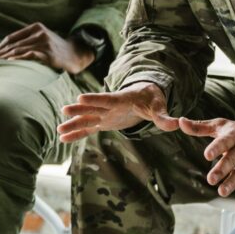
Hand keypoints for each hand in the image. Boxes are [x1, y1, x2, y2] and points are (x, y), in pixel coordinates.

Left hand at [0, 23, 94, 74]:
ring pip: (18, 50)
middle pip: (12, 44)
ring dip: (3, 58)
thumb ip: (28, 44)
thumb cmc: (57, 52)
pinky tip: (8, 64)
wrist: (78, 54)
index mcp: (35, 27)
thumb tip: (7, 55)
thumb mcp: (43, 42)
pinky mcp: (49, 53)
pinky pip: (30, 55)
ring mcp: (44, 42)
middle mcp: (39, 32)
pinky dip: (18, 59)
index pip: (11, 38)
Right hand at [58, 82, 178, 141]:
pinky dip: (76, 133)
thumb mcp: (159, 108)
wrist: (144, 95)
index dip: (95, 99)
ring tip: (58, 131)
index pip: (107, 99)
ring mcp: (104, 114)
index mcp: (122, 100)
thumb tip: (177, 124)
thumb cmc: (152, 100)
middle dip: (79, 109)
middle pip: (92, 108)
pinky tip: (62, 138)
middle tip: (64, 109)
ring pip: (87, 119)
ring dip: (73, 124)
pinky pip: (88, 128)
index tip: (80, 98)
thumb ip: (165, 118)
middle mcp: (109, 106)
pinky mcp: (103, 121)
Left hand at [177, 117, 234, 210]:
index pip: (224, 142)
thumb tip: (181, 122)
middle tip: (211, 179)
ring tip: (222, 192)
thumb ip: (199, 127)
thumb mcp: (220, 126)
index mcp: (232, 137)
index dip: (216, 148)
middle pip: (232, 160)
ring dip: (232, 184)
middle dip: (222, 170)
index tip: (207, 155)